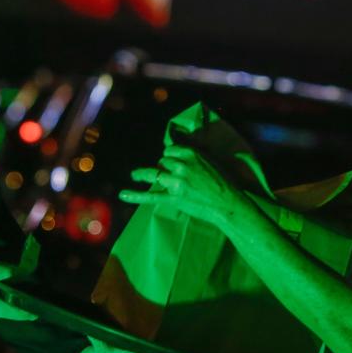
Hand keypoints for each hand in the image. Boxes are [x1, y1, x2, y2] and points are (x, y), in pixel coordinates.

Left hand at [118, 143, 245, 227]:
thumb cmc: (222, 183)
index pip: (169, 151)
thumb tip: (177, 148)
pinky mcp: (173, 198)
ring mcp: (176, 182)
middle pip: (162, 162)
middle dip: (163, 168)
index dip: (169, 158)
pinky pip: (150, 196)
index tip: (170, 162)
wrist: (228, 204)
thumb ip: (192, 155)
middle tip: (169, 176)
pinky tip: (123, 194)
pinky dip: (135, 195)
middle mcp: (181, 166)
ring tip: (134, 174)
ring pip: (155, 173)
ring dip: (144, 174)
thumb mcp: (209, 161)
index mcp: (191, 154)